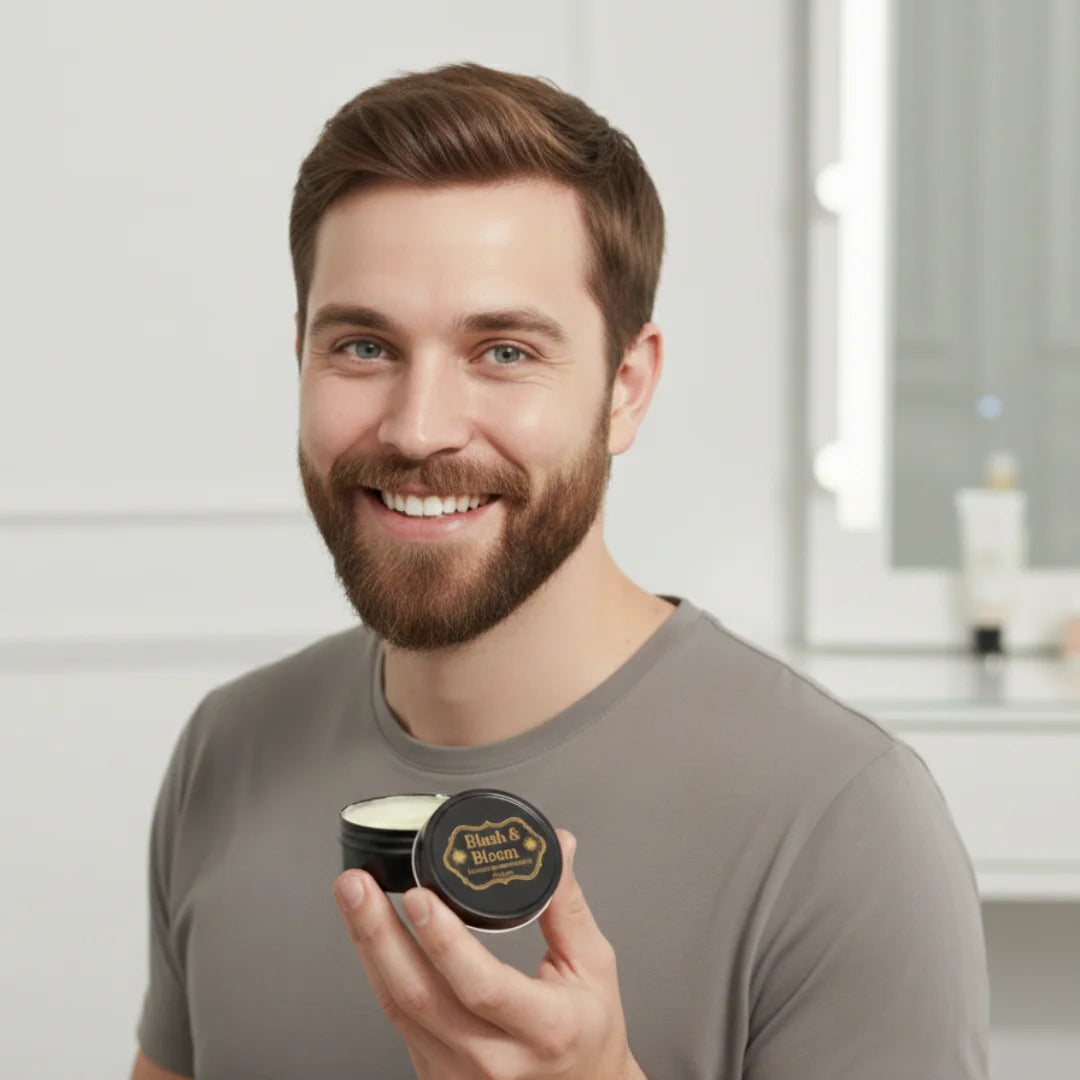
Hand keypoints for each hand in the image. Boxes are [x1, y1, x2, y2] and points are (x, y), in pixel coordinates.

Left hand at [333, 830, 645, 1079]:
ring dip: (369, 947)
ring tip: (353, 896)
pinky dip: (380, 972)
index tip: (419, 897)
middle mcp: (496, 1061)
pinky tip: (370, 935)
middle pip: (421, 997)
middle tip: (358, 885)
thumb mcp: (593, 966)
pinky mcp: (436, 1077)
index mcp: (546, 1029)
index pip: (483, 987)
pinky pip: (398, 1021)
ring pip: (398, 1009)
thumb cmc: (589, 1032)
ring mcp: (460, 1076)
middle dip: (379, 934)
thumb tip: (556, 847)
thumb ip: (566, 905)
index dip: (445, 943)